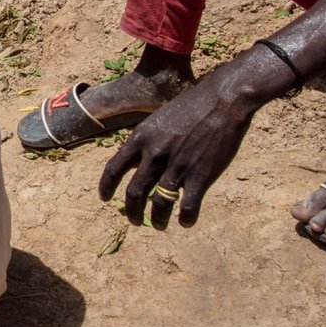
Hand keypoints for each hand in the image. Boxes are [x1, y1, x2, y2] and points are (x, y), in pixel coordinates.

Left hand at [98, 71, 254, 229]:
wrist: (221, 102)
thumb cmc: (190, 107)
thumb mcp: (158, 120)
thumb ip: (146, 141)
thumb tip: (137, 162)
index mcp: (139, 138)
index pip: (113, 169)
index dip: (106, 187)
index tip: (104, 198)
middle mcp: (154, 155)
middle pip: (134, 192)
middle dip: (132, 211)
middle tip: (134, 220)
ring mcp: (176, 167)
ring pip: (159, 204)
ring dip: (158, 219)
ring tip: (159, 225)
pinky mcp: (200, 176)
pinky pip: (187, 206)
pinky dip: (185, 218)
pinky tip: (185, 222)